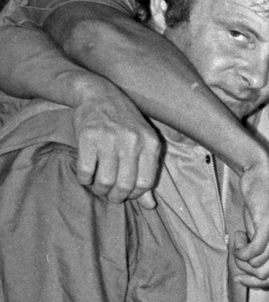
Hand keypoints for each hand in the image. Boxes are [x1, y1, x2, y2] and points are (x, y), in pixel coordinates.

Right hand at [71, 80, 160, 202]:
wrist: (100, 95)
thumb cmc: (125, 124)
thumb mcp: (143, 144)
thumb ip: (147, 174)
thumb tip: (150, 206)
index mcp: (151, 144)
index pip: (146, 182)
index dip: (135, 194)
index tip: (127, 194)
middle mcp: (132, 141)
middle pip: (125, 185)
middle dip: (116, 196)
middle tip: (110, 195)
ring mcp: (110, 139)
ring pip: (105, 180)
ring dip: (99, 190)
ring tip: (98, 187)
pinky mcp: (88, 137)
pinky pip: (86, 170)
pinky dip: (84, 179)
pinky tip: (86, 176)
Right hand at [228, 149, 268, 287]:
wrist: (263, 177)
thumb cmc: (261, 209)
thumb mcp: (267, 236)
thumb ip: (266, 256)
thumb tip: (252, 281)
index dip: (255, 283)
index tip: (239, 278)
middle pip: (264, 275)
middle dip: (244, 269)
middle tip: (237, 253)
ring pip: (255, 264)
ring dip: (240, 255)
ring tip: (239, 238)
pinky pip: (251, 252)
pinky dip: (239, 249)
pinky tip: (238, 235)